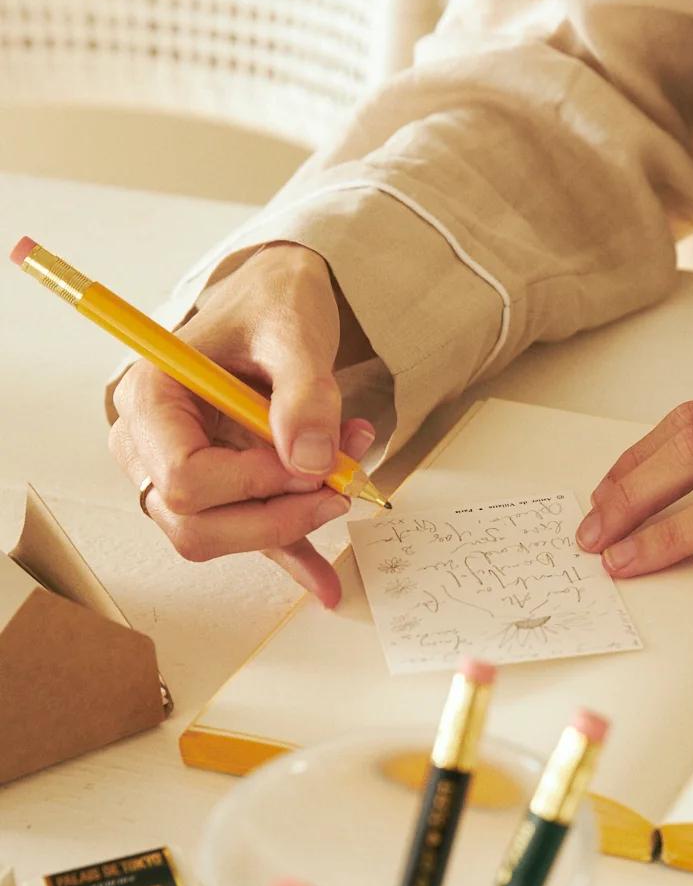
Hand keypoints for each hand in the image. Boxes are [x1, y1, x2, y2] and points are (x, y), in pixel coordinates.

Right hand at [109, 244, 373, 607]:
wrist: (281, 303)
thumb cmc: (272, 304)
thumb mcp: (294, 330)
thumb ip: (304, 392)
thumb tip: (312, 462)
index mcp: (150, 396)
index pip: (182, 475)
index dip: (252, 483)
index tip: (312, 464)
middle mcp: (150, 444)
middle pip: (194, 523)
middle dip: (275, 515)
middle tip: (340, 484)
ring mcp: (179, 474)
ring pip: (220, 538)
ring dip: (293, 521)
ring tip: (350, 476)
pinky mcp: (220, 492)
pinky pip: (248, 540)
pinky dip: (291, 558)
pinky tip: (327, 582)